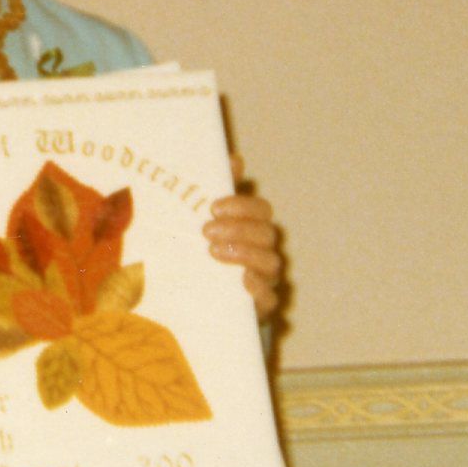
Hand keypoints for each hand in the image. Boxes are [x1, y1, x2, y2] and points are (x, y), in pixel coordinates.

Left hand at [203, 152, 283, 320]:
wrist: (198, 301)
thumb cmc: (204, 252)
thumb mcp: (206, 221)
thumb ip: (217, 189)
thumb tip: (234, 159)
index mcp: (253, 227)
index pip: (260, 210)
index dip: (241, 205)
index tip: (213, 206)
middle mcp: (264, 251)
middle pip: (266, 234)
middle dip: (238, 229)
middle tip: (206, 229)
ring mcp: (265, 279)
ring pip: (270, 263)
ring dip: (244, 254)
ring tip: (213, 251)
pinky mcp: (260, 307)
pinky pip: (269, 298)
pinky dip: (259, 288)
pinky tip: (242, 280)